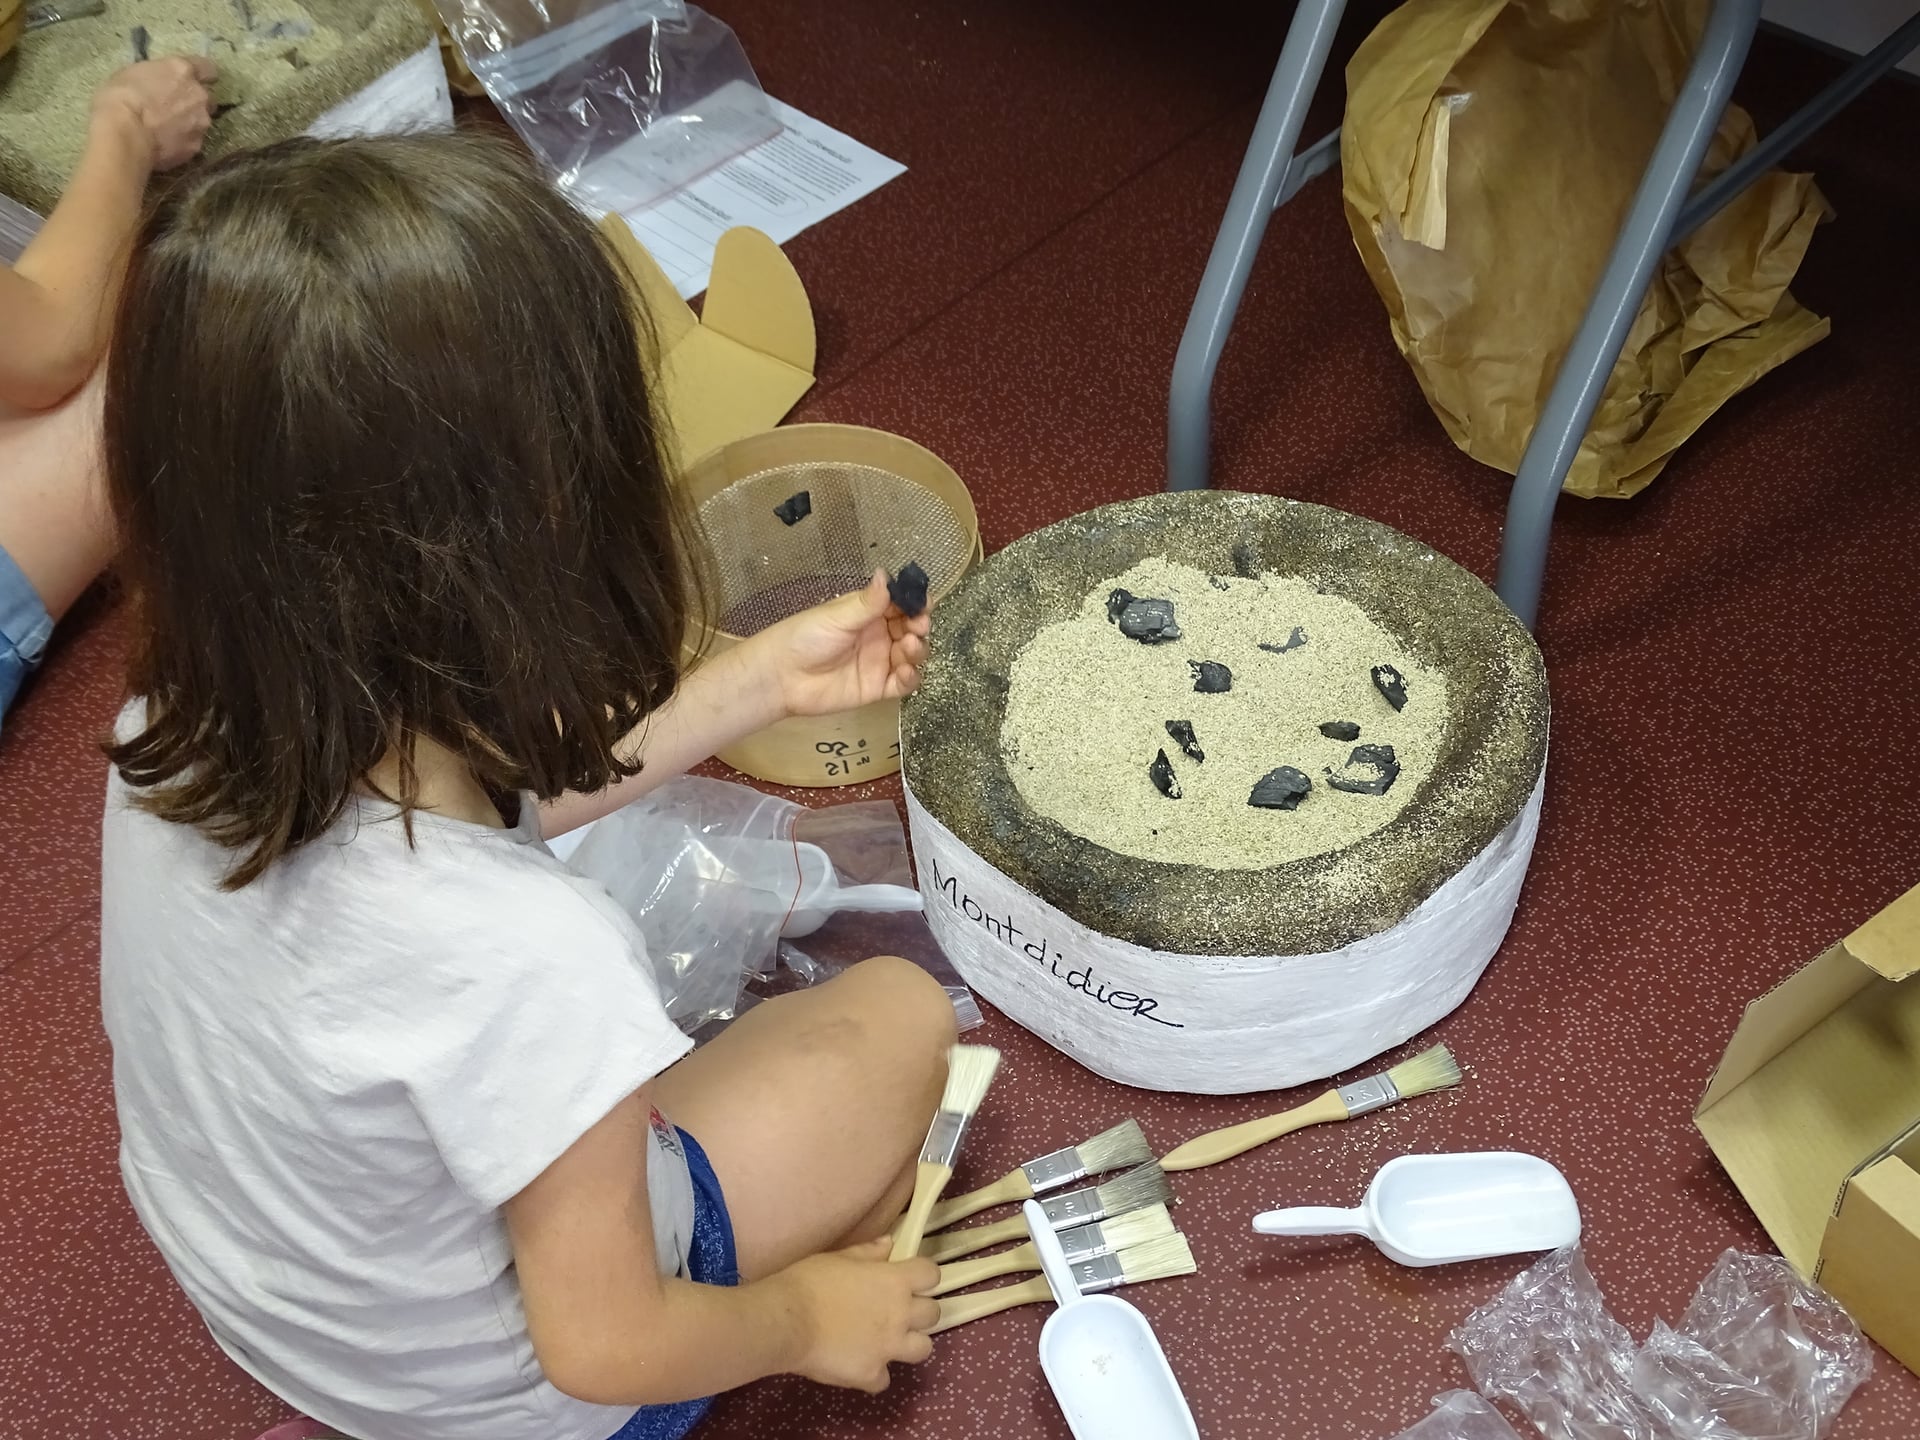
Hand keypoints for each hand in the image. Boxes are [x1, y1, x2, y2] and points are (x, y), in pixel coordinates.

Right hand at [91, 58, 219, 171]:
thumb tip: (161, 84)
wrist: (126, 134)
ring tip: (169, 130)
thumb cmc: (121, 97)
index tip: (193, 81)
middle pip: (207, 98)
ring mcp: (201, 122)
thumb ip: (158, 77)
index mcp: (182, 70)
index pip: (207, 68)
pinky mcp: (197, 146)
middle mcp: (199, 95)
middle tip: (176, 108)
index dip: (202, 75)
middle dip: (195, 102)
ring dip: (191, 123)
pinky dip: (184, 142)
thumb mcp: (135, 73)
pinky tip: (167, 144)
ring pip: (202, 121)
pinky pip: (194, 141)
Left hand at [753, 569, 933, 720]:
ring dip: (918, 650)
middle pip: (912, 629)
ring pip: (912, 655)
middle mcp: (879, 636)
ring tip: (909, 646)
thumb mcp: (837, 616)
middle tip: (918, 626)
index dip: (915, 603)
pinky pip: (902, 684)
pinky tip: (906, 672)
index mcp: (869, 613)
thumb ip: (867, 602)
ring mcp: (880, 662)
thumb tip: (886, 574)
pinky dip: (911, 678)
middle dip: (920, 626)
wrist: (782, 676)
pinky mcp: (877, 688)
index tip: (923, 604)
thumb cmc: (805, 637)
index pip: (901, 605)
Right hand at [780, 1239, 940, 1392]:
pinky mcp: (871, 1375)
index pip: (931, 1274)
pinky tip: (857, 1365)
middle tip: (897, 1311)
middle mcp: (901, 1314)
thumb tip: (888, 1244)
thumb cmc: (810, 1281)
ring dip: (908, 1344)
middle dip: (919, 1312)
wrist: (787, 1320)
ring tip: (887, 1342)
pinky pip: (884, 1379)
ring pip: (923, 1349)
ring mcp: (889, 1348)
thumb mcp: (839, 1257)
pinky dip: (873, 1374)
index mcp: (895, 1281)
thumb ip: (868, 1252)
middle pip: (933, 1314)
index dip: (922, 1276)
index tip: (909, 1278)